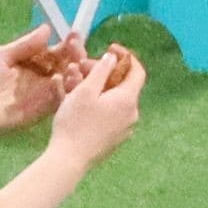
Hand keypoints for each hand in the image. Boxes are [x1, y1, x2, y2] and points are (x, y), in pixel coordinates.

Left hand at [0, 24, 81, 138]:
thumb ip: (24, 46)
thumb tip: (48, 29)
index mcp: (28, 64)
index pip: (54, 53)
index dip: (66, 44)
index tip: (74, 34)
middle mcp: (37, 80)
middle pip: (63, 68)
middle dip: (74, 57)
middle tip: (78, 49)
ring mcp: (38, 97)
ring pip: (63, 84)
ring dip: (72, 73)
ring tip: (74, 63)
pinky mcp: (36, 114)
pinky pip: (54, 102)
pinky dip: (62, 91)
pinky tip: (62, 79)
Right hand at [48, 43, 146, 166]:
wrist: (69, 159)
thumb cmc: (75, 123)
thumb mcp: (85, 90)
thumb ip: (101, 70)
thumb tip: (113, 58)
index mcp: (127, 100)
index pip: (137, 71)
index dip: (126, 56)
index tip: (109, 48)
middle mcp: (132, 114)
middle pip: (123, 85)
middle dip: (103, 72)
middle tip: (81, 68)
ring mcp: (125, 129)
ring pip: (114, 99)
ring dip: (98, 87)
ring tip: (74, 84)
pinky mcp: (115, 139)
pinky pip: (110, 114)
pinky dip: (98, 103)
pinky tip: (79, 103)